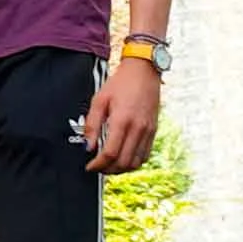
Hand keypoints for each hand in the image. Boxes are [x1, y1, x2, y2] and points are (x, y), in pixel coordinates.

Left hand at [80, 55, 162, 176]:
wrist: (144, 71)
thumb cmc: (120, 83)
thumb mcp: (99, 100)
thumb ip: (92, 125)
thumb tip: (88, 147)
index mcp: (122, 120)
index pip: (110, 153)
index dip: (98, 164)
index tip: (90, 166)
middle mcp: (138, 128)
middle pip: (124, 162)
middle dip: (108, 170)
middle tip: (98, 168)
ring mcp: (148, 130)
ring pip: (136, 162)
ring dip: (121, 168)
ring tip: (110, 165)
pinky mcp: (154, 130)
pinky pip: (145, 154)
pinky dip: (133, 162)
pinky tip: (124, 157)